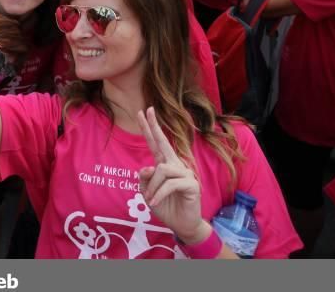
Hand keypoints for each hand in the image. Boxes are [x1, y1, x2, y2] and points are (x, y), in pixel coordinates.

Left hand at [137, 107, 203, 242]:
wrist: (181, 224)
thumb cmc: (165, 206)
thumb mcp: (147, 193)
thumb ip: (144, 179)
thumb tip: (146, 167)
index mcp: (164, 165)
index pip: (155, 143)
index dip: (150, 128)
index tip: (143, 112)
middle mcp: (175, 165)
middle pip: (163, 143)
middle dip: (154, 126)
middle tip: (147, 110)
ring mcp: (185, 173)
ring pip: (161, 170)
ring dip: (152, 186)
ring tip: (150, 199)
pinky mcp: (191, 184)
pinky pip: (170, 184)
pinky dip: (159, 194)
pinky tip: (155, 202)